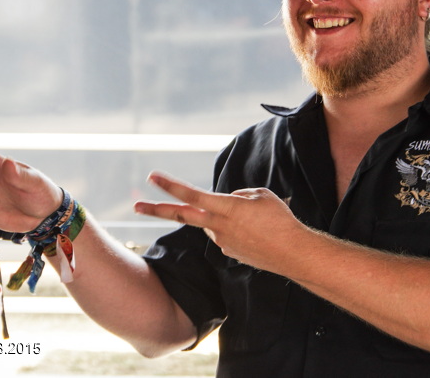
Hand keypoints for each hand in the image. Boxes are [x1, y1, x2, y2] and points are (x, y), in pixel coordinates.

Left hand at [136, 171, 302, 271]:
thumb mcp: (260, 195)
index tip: (153, 176)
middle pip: (182, 216)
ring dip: (229, 217)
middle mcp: (218, 227)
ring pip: (215, 222)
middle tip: (135, 206)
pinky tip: (257, 235)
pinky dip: (238, 230)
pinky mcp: (229, 253)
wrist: (293, 254)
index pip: (192, 194)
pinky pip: (227, 235)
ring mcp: (221, 242)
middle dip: (157, 210)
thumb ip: (237, 196)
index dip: (170, 185)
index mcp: (225, 208)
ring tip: (258, 222)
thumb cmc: (280, 220)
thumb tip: (226, 203)